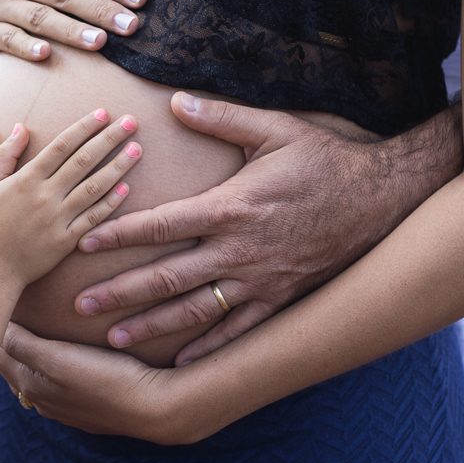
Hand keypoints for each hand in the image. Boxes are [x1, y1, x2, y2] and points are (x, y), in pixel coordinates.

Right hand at [0, 109, 140, 289]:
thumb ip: (5, 155)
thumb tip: (20, 126)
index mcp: (27, 180)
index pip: (61, 145)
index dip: (84, 127)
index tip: (103, 113)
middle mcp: (46, 196)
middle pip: (84, 161)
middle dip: (109, 138)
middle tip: (131, 121)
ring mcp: (58, 219)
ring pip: (95, 187)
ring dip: (118, 166)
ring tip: (137, 149)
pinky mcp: (68, 240)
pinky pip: (94, 218)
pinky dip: (111, 202)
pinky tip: (126, 187)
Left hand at [0, 322, 193, 441]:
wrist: (155, 408)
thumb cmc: (106, 378)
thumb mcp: (57, 359)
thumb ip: (21, 345)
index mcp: (29, 385)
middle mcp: (42, 400)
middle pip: (11, 364)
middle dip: (3, 341)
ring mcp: (66, 407)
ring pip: (34, 374)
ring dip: (27, 353)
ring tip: (25, 327)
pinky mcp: (89, 407)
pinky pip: (58, 382)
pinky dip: (50, 365)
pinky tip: (61, 354)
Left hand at [76, 93, 424, 364]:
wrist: (382, 198)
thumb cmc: (324, 161)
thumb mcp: (274, 130)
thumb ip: (221, 118)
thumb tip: (175, 99)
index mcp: (230, 207)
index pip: (161, 225)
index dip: (119, 234)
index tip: (84, 244)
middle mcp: (238, 250)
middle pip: (167, 277)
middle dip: (120, 292)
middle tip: (81, 306)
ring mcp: (258, 280)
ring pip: (194, 309)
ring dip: (151, 325)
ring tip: (113, 337)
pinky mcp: (278, 298)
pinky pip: (238, 330)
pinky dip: (209, 348)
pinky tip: (180, 363)